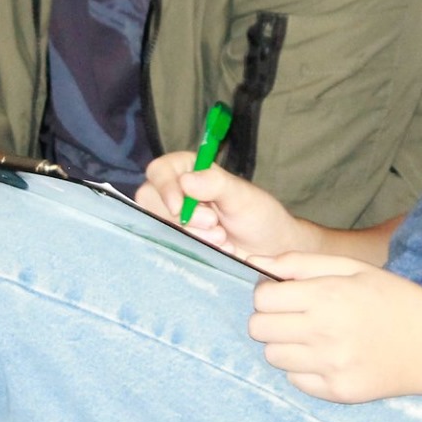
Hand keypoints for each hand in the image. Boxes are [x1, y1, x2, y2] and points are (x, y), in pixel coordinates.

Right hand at [137, 155, 314, 260]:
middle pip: (151, 202)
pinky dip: (192, 251)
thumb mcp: (242, 196)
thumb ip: (216, 184)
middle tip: (213, 223)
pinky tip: (218, 251)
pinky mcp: (178, 244)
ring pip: (160, 228)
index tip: (178, 208)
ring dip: (192, 236)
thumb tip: (185, 181)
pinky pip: (169, 248)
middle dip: (183, 217)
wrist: (269, 251)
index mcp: (188, 170)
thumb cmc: (258, 216)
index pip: (159, 171)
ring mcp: (173, 222)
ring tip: (222, 238)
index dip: (164, 188)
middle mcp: (175, 194)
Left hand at [247, 253, 421, 402]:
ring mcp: (330, 366)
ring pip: (273, 356)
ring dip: (284, 345)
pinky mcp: (337, 391)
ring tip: (312, 337)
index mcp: (327, 296)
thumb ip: (301, 262)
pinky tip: (326, 357)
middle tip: (293, 316)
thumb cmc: (392, 298)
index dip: (268, 294)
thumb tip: (255, 261)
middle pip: (259, 329)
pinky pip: (295, 380)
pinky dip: (303, 369)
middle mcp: (325, 332)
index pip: (262, 299)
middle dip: (270, 319)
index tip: (284, 295)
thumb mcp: (353, 268)